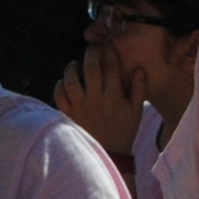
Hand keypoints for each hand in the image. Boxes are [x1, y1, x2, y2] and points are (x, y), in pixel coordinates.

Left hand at [51, 47, 144, 161]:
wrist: (110, 154)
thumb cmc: (124, 131)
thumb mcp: (137, 111)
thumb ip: (139, 89)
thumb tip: (139, 69)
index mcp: (115, 96)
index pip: (112, 67)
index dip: (109, 52)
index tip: (107, 44)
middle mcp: (97, 99)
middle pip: (91, 68)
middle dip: (91, 53)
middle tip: (91, 47)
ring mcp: (81, 107)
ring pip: (72, 80)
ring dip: (72, 68)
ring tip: (75, 64)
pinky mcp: (69, 115)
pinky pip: (59, 95)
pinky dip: (59, 85)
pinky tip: (64, 82)